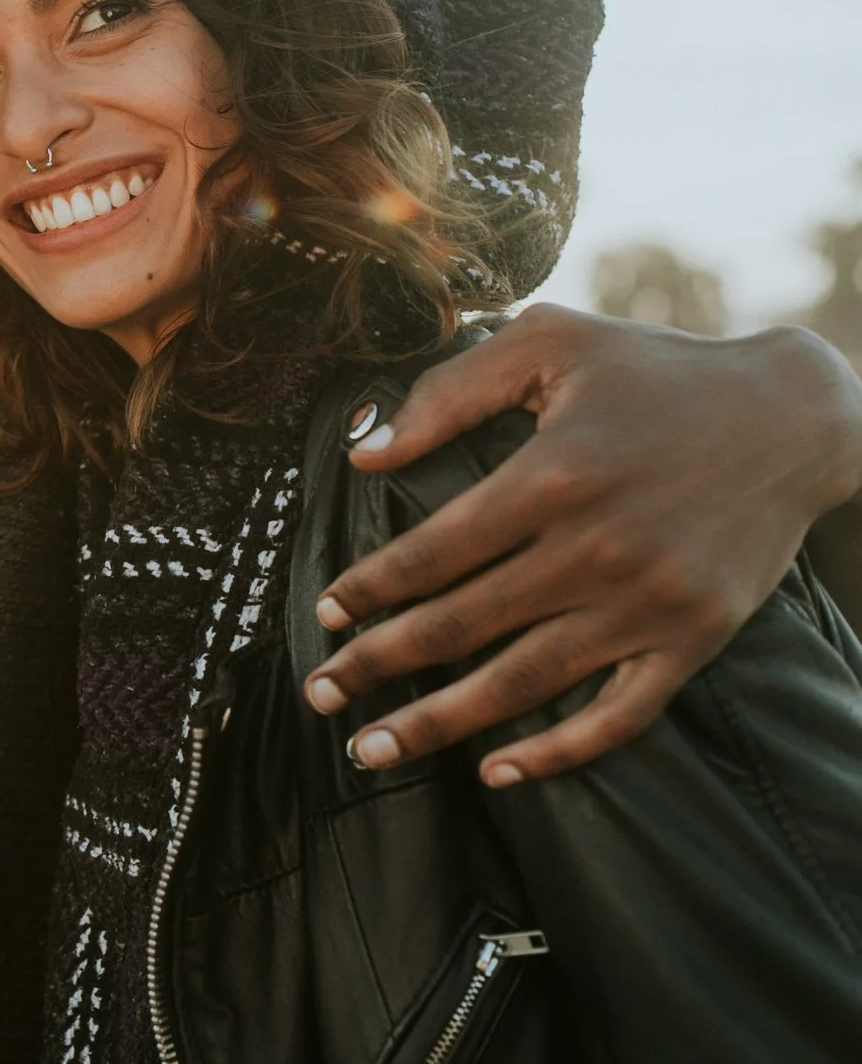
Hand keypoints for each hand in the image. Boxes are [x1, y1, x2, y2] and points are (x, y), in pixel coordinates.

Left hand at [304, 304, 861, 785]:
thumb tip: (364, 453)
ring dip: (441, 723)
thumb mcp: (549, 342)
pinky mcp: (694, 639)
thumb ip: (448, 392)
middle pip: (461, 626)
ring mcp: (649, 603)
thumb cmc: (657, 370)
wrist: (795, 414)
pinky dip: (558, 753)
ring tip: (374, 750)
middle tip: (318, 695)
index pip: (432, 551)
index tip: (324, 613)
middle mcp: (597, 548)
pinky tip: (498, 772)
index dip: (369, 588)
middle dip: (377, 666)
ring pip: (523, 682)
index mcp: (552, 475)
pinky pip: (619, 715)